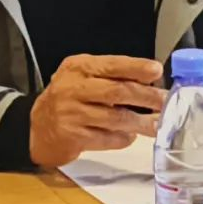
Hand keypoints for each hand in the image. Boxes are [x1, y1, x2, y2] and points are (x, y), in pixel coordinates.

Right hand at [29, 54, 165, 167]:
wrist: (38, 127)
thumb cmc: (67, 98)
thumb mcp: (82, 77)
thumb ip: (109, 76)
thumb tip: (148, 81)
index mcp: (78, 67)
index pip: (111, 64)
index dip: (136, 67)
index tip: (156, 70)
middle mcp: (73, 88)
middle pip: (117, 91)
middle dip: (145, 97)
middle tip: (165, 101)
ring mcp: (72, 114)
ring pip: (115, 118)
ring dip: (140, 122)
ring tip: (157, 125)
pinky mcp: (73, 137)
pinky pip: (107, 138)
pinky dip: (123, 138)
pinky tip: (131, 136)